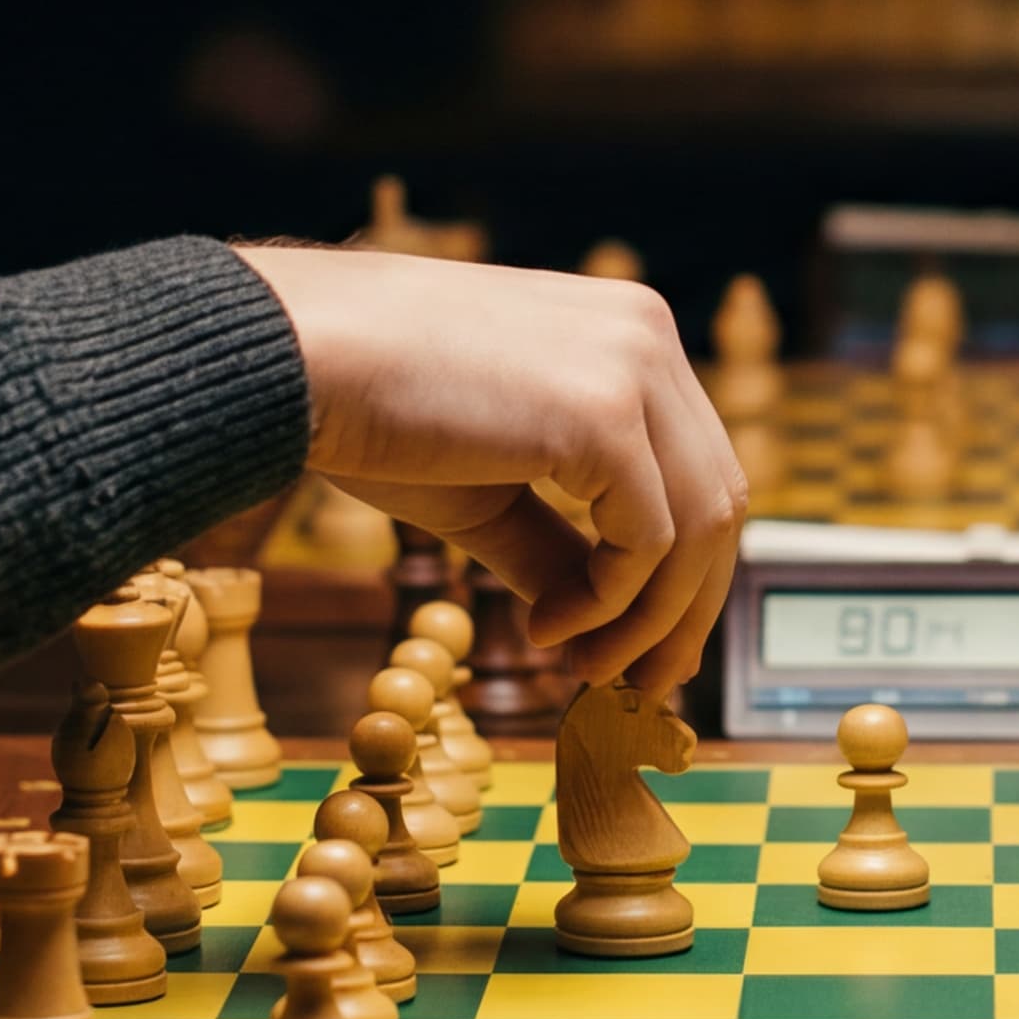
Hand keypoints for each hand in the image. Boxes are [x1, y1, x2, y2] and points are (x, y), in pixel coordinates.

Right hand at [232, 244, 745, 690]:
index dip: (683, 570)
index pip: (697, 466)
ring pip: (700, 527)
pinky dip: (610, 605)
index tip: (642, 647)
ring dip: (650, 621)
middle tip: (643, 685)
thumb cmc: (373, 413)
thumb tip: (599, 632)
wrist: (298, 360)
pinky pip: (649, 542)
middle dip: (687, 608)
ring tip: (583, 668)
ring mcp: (633, 367)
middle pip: (720, 498)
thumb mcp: (489, 493)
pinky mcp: (606, 413)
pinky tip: (546, 631)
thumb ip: (557, 548)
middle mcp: (647, 334)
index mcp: (626, 334)